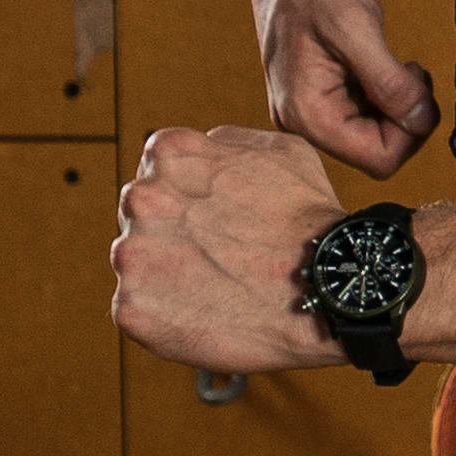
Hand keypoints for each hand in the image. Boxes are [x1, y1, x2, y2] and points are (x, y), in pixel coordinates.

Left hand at [115, 124, 354, 373]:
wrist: (324, 291)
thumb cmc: (310, 222)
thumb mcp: (282, 150)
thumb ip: (225, 143)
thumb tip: (203, 150)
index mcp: (168, 154)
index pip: (157, 170)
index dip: (189, 194)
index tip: (214, 215)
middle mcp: (140, 199)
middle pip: (143, 215)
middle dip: (173, 231)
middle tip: (221, 251)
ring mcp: (131, 255)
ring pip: (138, 262)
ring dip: (167, 272)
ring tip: (218, 283)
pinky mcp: (131, 308)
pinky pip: (138, 308)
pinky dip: (166, 313)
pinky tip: (207, 310)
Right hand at [253, 0, 442, 173]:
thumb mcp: (356, 26)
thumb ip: (387, 80)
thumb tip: (420, 120)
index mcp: (305, 113)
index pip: (379, 159)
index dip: (412, 129)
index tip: (414, 81)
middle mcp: (302, 120)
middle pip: (379, 151)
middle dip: (407, 116)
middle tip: (409, 68)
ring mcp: (309, 107)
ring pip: (376, 133)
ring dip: (398, 104)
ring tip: (397, 62)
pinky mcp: (321, 92)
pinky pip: (366, 113)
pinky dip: (386, 93)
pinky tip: (384, 62)